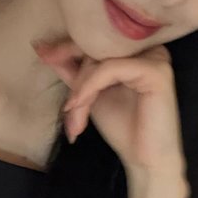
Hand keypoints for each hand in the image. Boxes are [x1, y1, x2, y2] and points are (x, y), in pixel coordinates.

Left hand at [32, 38, 186, 177]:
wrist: (145, 160)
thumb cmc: (122, 127)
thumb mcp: (89, 93)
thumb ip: (72, 70)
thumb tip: (42, 46)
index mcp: (136, 50)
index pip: (96, 38)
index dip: (67, 47)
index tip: (41, 52)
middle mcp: (148, 47)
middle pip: (97, 46)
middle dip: (76, 78)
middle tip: (67, 106)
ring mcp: (155, 57)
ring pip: (102, 58)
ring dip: (81, 87)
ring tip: (74, 113)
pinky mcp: (156, 71)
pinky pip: (111, 68)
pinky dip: (90, 86)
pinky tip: (81, 106)